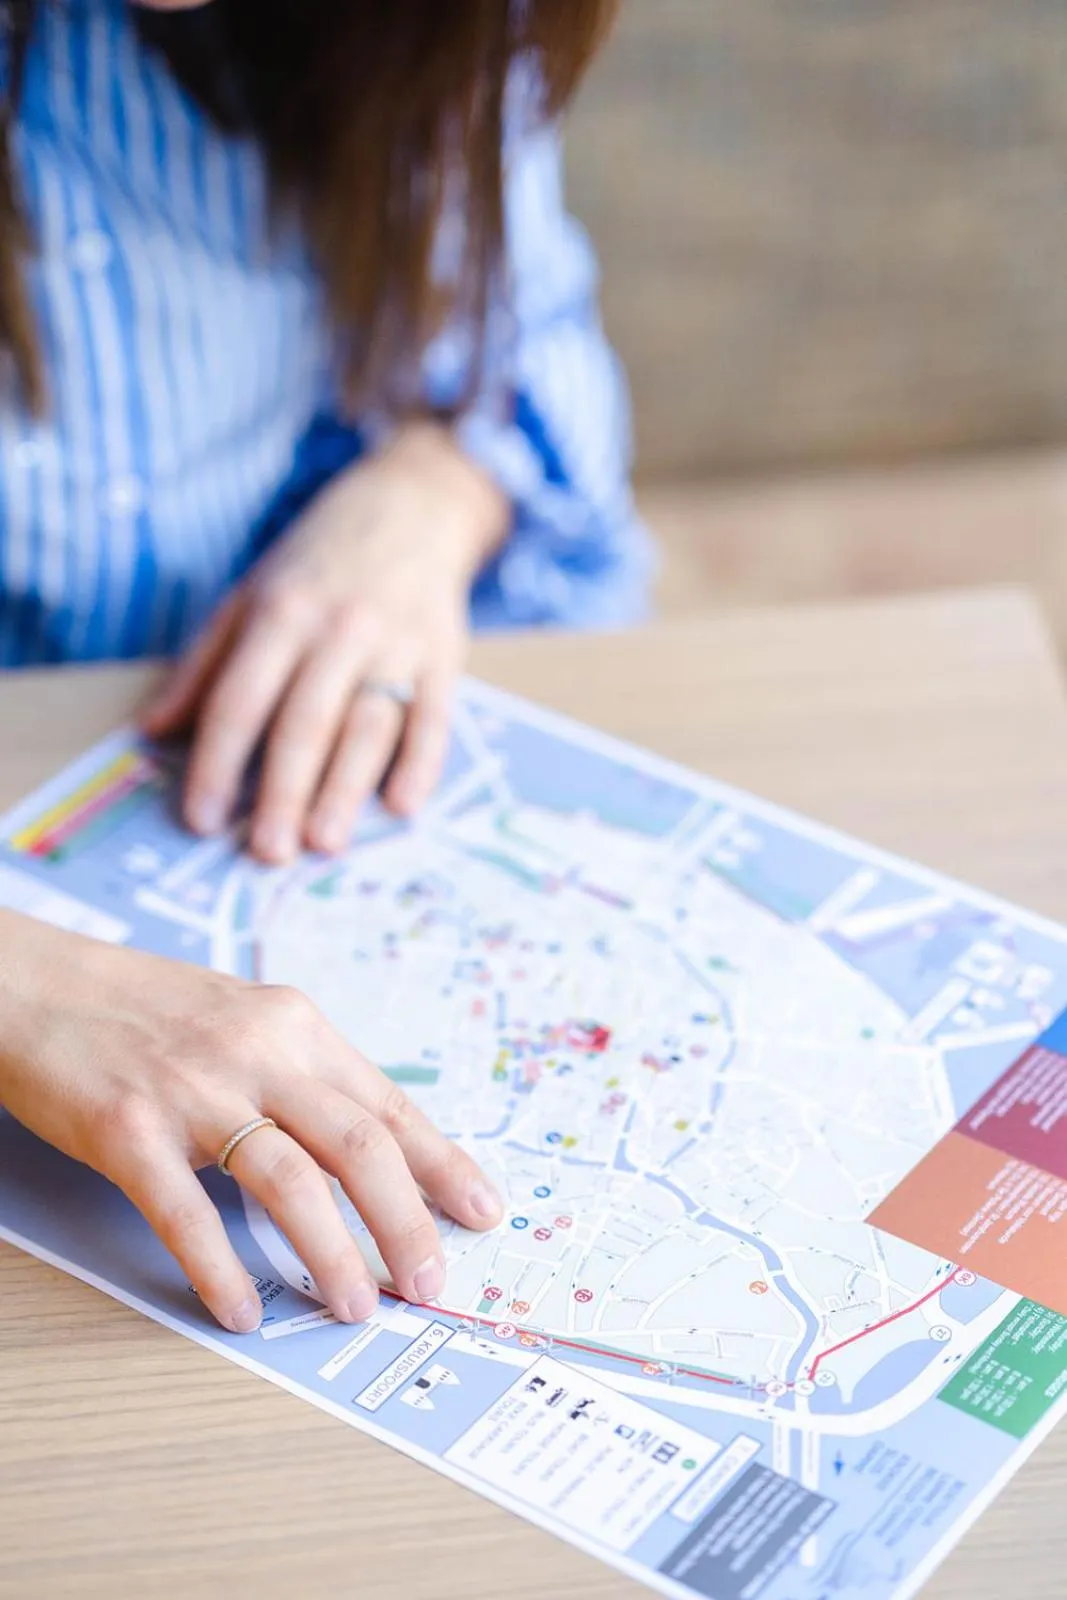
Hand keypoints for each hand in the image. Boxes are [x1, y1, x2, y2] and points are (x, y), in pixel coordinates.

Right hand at [0, 911, 502, 1333]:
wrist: (41, 984)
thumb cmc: (149, 1010)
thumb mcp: (247, 1021)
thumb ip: (306, 1076)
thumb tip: (375, 1149)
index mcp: (296, 1027)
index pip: (389, 1105)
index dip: (443, 1166)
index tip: (481, 1213)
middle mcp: (258, 1053)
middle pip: (360, 1146)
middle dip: (406, 1223)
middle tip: (428, 1282)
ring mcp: (194, 1091)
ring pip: (291, 1182)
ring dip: (332, 1255)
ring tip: (353, 1306)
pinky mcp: (129, 1130)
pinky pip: (188, 1213)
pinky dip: (221, 1269)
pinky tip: (242, 1309)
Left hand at [143, 422, 507, 863]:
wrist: (412, 506)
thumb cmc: (319, 563)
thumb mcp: (249, 594)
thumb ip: (203, 664)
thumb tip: (151, 731)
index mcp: (280, 614)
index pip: (240, 699)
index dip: (216, 762)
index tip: (201, 819)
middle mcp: (337, 630)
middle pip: (304, 721)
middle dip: (282, 791)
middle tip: (265, 851)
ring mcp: (395, 644)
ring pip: (368, 726)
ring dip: (346, 788)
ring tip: (324, 842)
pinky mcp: (444, 657)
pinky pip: (435, 718)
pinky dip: (422, 763)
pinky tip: (403, 805)